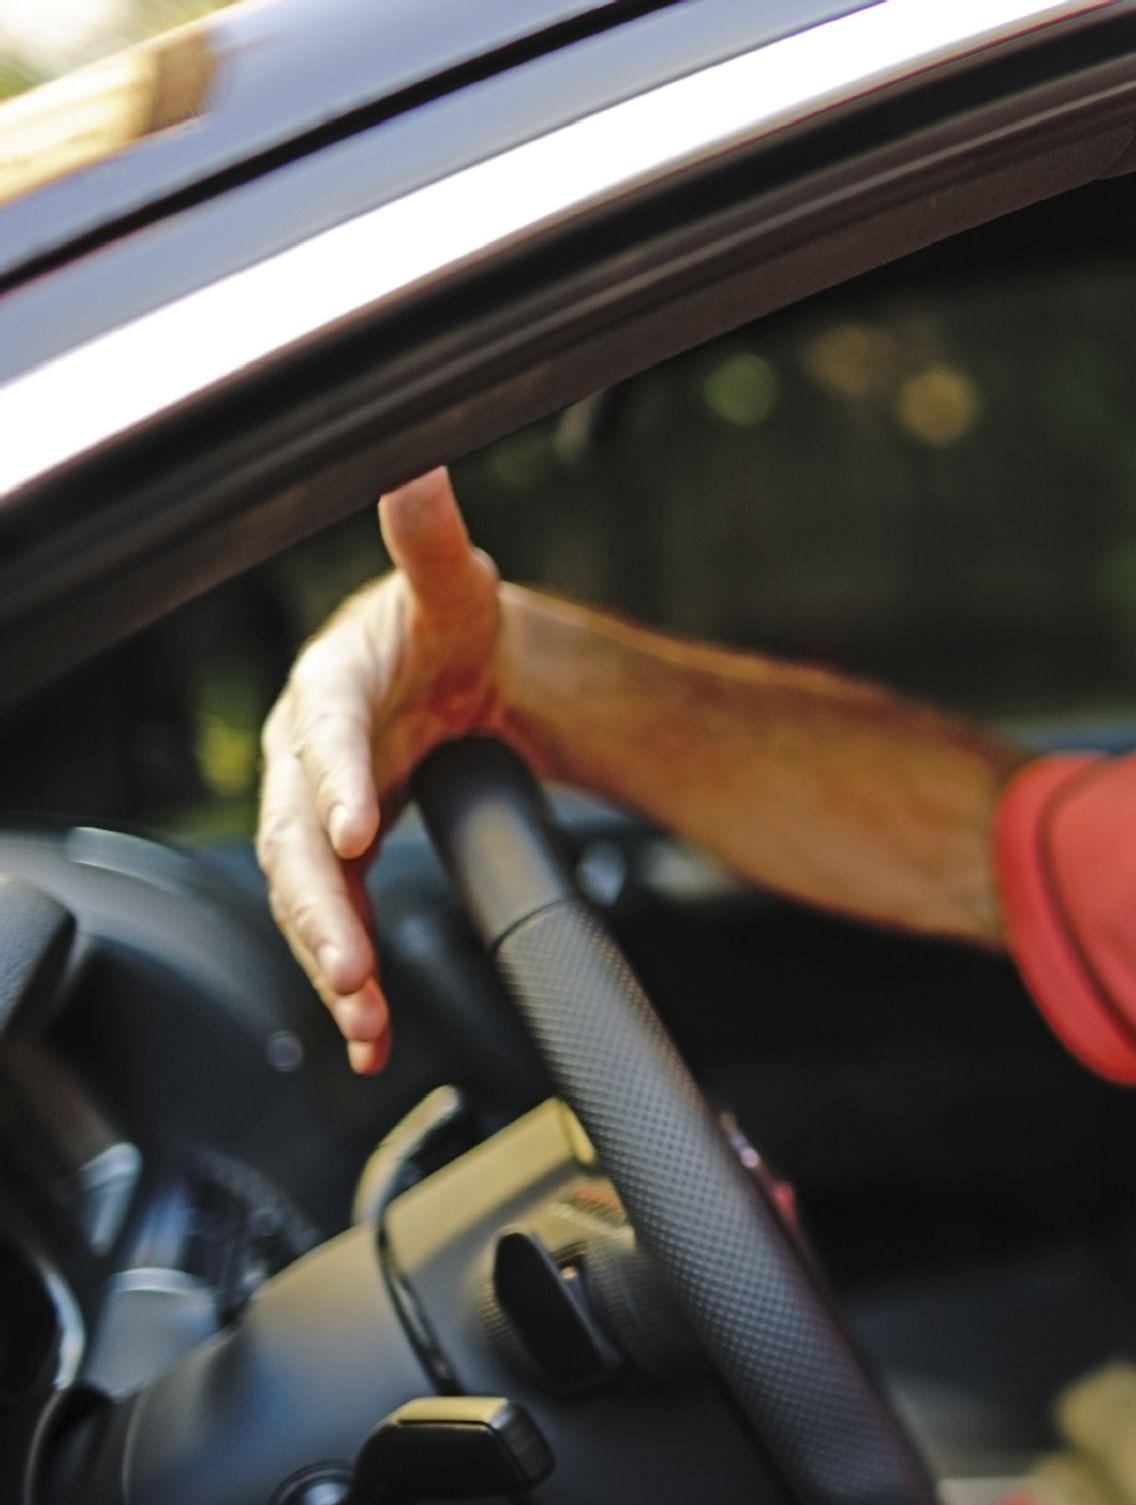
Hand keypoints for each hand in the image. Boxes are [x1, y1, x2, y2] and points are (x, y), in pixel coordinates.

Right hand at [256, 470, 512, 1073]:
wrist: (462, 673)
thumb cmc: (448, 626)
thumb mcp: (452, 583)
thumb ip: (432, 536)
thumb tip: (418, 462)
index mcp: (328, 689)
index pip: (322, 735)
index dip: (333, 781)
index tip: (356, 828)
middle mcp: (308, 761)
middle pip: (296, 841)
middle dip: (320, 909)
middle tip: (352, 966)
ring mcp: (320, 817)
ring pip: (309, 900)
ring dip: (332, 963)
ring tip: (363, 1015)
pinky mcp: (341, 865)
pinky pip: (337, 927)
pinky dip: (352, 987)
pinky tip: (371, 1036)